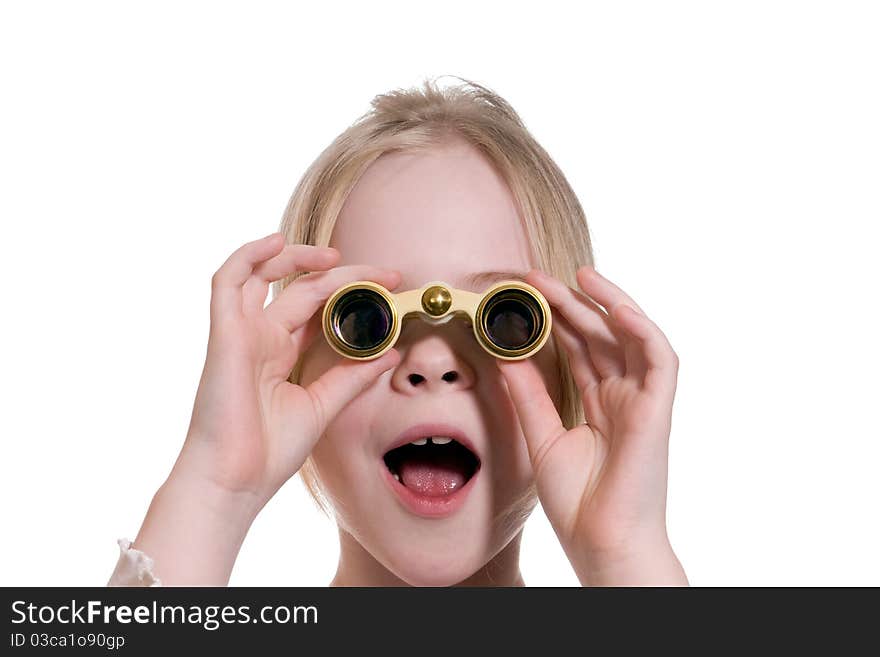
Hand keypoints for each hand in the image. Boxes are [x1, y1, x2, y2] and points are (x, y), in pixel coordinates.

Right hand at [178, 232, 402, 510]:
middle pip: (302, 288)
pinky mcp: (224, 334)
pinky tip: (277, 242)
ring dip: (297, 257)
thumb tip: (389, 353)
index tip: (392, 288)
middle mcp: (261, 337)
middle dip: (345, 275)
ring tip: (336, 257)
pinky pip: (227, 281)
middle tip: (385, 274)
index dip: (353, 293)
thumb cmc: (268, 452)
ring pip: (262, 274)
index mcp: (281, 353)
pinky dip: (248, 256)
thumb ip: (352, 378)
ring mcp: (241, 333)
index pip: (318, 308)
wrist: (235, 482)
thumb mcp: (323, 408)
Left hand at [495, 264, 686, 584]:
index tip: (523, 293)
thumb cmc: (579, 501)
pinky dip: (642, 330)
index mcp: (599, 402)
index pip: (577, 347)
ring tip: (578, 277)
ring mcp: (641, 400)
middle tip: (536, 276)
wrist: (600, 542)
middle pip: (598, 335)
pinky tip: (615, 308)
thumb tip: (504, 353)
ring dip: (607, 303)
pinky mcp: (658, 409)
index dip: (554, 317)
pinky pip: (660, 359)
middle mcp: (622, 395)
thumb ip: (527, 393)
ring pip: (630, 337)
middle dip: (571, 302)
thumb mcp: (541, 435)